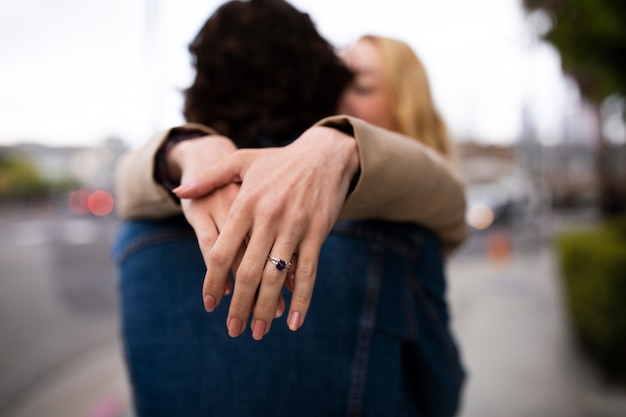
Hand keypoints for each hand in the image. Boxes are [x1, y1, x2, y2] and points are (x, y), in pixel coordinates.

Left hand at [175, 126, 359, 340]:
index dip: (213, 280)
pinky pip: (307, 272)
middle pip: (247, 271)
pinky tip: (294, 321)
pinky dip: (301, 299)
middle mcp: (268, 217)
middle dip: (239, 305)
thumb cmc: (279, 161)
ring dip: (266, 308)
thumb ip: (209, 178)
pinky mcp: (317, 233)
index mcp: (245, 202)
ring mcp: (295, 226)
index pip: (221, 251)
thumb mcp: (242, 161)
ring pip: (276, 277)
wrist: (325, 154)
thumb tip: (178, 191)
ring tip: (258, 331)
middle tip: (233, 329)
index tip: (209, 304)